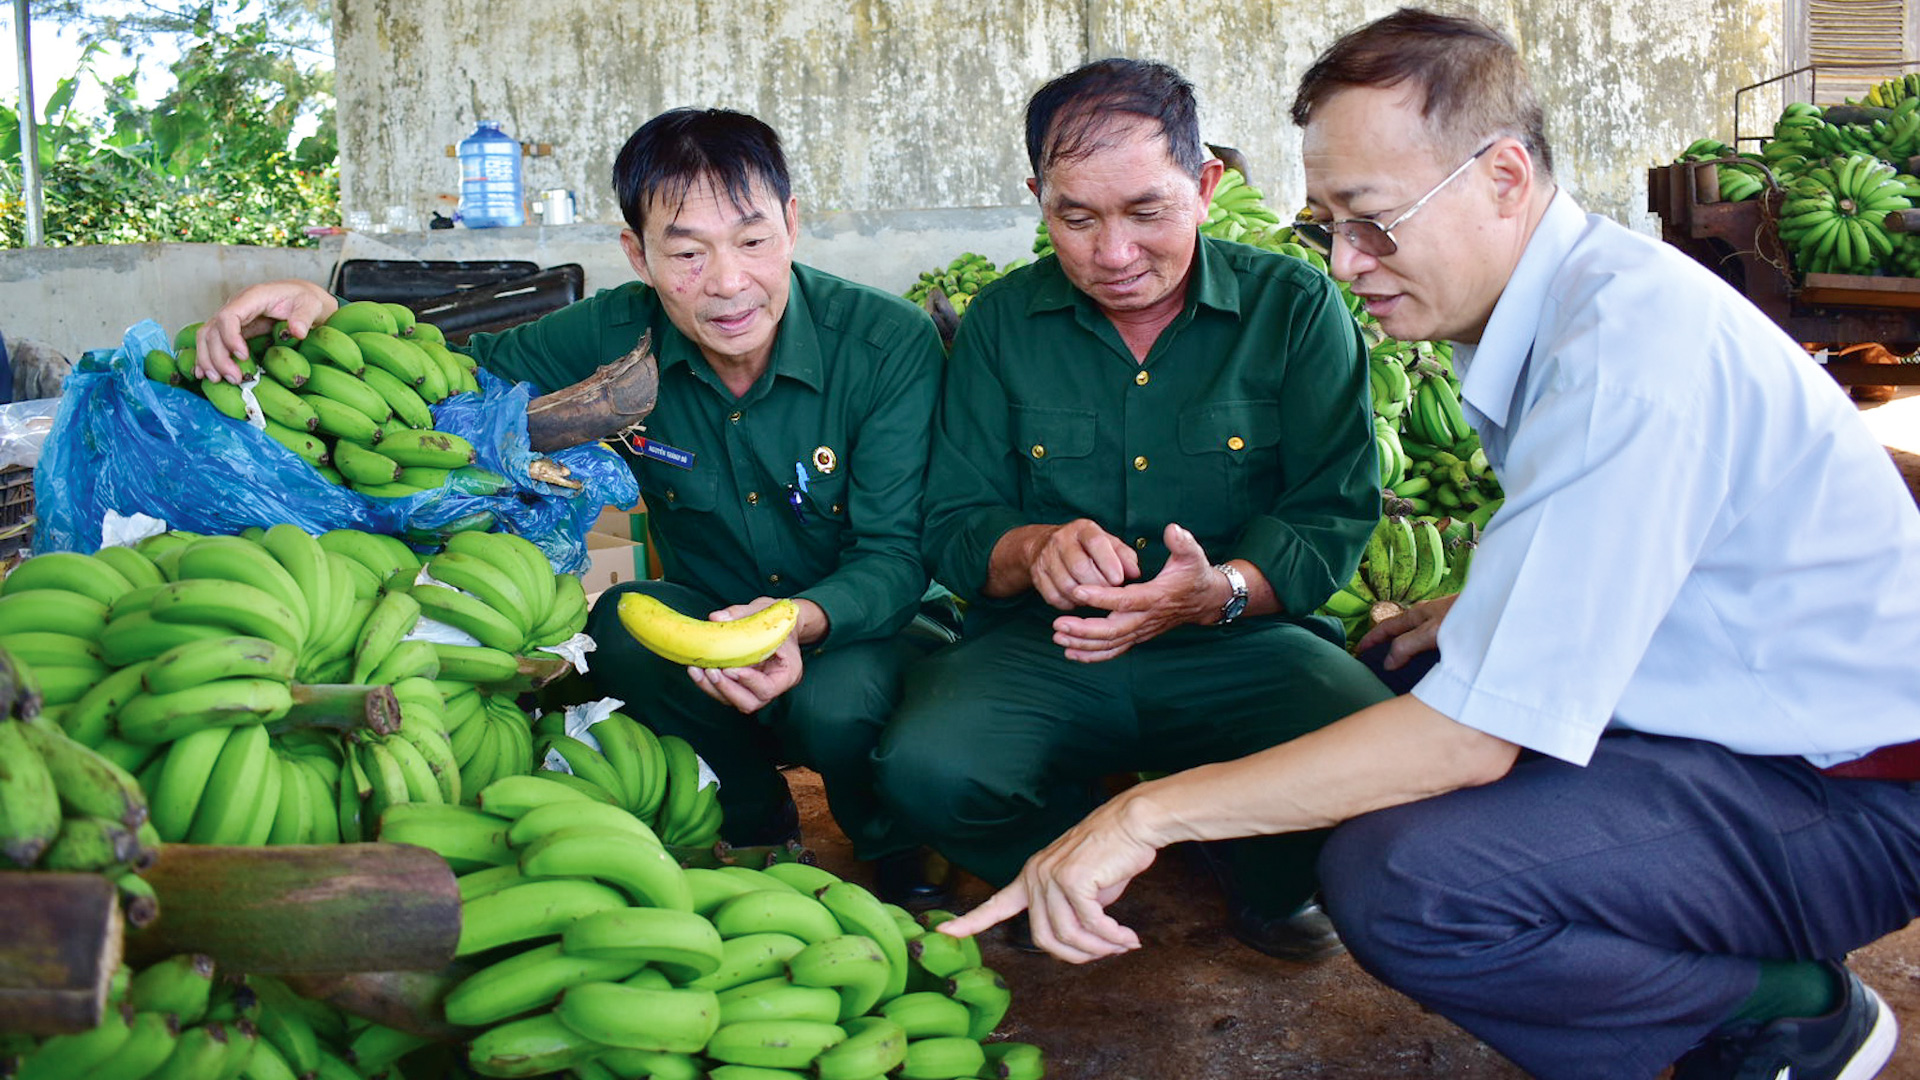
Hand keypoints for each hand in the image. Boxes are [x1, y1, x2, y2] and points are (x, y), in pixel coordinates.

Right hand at [194, 280, 337, 383]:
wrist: (302, 298)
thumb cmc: (305, 300)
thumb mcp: (311, 305)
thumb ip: (304, 317)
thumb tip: (297, 332)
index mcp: (253, 298)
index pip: (228, 316)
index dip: (230, 337)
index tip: (243, 356)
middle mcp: (237, 306)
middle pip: (213, 330)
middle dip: (219, 356)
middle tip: (235, 378)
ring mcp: (232, 318)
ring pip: (207, 337)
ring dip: (208, 359)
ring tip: (217, 380)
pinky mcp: (233, 329)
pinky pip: (211, 342)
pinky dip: (206, 357)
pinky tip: (204, 374)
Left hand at [687, 597, 804, 712]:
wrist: (778, 624)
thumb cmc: (777, 620)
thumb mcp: (765, 611)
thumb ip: (741, 614)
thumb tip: (716, 618)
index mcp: (788, 672)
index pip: (768, 688)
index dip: (748, 680)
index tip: (730, 668)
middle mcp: (773, 686)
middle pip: (750, 703)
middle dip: (727, 689)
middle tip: (711, 671)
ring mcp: (756, 689)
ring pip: (734, 701)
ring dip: (713, 688)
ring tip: (696, 670)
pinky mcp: (741, 687)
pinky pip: (724, 693)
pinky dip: (709, 684)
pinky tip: (696, 670)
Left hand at [938, 791, 1158, 963]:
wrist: (1134, 823)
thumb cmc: (1114, 852)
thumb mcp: (1085, 888)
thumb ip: (1072, 911)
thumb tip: (1082, 942)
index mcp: (1031, 876)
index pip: (996, 904)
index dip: (969, 922)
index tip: (943, 932)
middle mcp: (1035, 875)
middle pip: (1043, 937)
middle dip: (1077, 955)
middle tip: (1106, 953)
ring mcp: (1051, 876)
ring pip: (1067, 935)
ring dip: (1099, 948)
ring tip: (1122, 945)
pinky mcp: (1073, 880)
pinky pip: (1091, 925)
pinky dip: (1112, 937)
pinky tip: (1128, 938)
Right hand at [1025, 519, 1140, 610]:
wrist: (1044, 545)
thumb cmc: (1086, 548)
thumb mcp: (1108, 545)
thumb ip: (1125, 557)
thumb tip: (1135, 573)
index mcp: (1083, 529)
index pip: (1096, 543)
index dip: (1109, 563)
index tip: (1119, 580)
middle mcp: (1061, 539)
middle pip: (1080, 567)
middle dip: (1098, 585)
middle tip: (1109, 594)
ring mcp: (1045, 557)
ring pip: (1067, 585)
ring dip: (1085, 597)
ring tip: (1095, 598)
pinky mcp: (1037, 575)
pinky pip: (1054, 597)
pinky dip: (1069, 604)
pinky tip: (1079, 600)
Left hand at [1050, 523, 1221, 661]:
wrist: (1205, 601)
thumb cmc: (1195, 575)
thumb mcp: (1193, 555)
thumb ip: (1183, 542)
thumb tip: (1172, 529)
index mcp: (1156, 597)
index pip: (1125, 600)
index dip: (1101, 597)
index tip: (1078, 591)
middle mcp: (1146, 618)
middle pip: (1112, 630)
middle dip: (1084, 629)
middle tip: (1058, 624)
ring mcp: (1141, 631)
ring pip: (1110, 644)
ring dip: (1083, 644)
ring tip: (1058, 637)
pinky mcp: (1138, 636)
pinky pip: (1114, 651)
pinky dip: (1092, 655)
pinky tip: (1071, 653)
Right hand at [1356, 593, 1457, 669]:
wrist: (1501, 609)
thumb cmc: (1467, 616)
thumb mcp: (1431, 631)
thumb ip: (1408, 645)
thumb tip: (1387, 662)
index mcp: (1416, 614)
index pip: (1386, 627)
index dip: (1371, 639)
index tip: (1359, 651)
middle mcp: (1427, 616)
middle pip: (1400, 631)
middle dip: (1386, 645)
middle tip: (1377, 661)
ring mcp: (1442, 622)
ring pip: (1416, 636)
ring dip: (1407, 649)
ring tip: (1402, 666)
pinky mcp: (1456, 631)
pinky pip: (1432, 643)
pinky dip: (1424, 652)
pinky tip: (1431, 662)